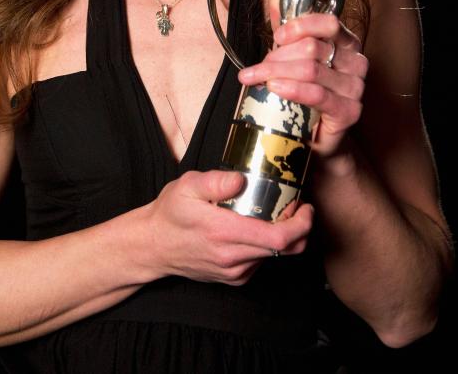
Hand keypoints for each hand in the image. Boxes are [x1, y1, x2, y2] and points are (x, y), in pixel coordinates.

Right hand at [139, 170, 312, 285]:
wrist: (153, 246)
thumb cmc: (169, 214)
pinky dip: (265, 246)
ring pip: (275, 257)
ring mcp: (235, 272)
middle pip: (286, 250)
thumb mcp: (187, 186)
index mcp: (224, 233)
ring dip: (282, 237)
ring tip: (272, 215)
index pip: (279, 238)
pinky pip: (261, 262)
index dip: (302, 224)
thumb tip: (241, 179)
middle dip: (300, 228)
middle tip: (296, 208)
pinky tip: (253, 229)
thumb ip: (215, 181)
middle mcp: (233, 257)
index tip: (305, 208)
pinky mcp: (234, 278)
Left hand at [237, 0, 368, 159]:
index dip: (299, 26)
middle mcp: (356, 63)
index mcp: (346, 43)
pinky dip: (293, 89)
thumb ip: (286, 29)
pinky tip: (275, 88)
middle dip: (278, 57)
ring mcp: (355, 88)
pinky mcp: (350, 111)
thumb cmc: (304, 94)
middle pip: (312, 48)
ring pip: (310, 70)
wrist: (313, 136)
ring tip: (257, 79)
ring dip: (277, 73)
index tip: (277, 36)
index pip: (328, 23)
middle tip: (257, 69)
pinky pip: (318, 95)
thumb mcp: (292, 57)